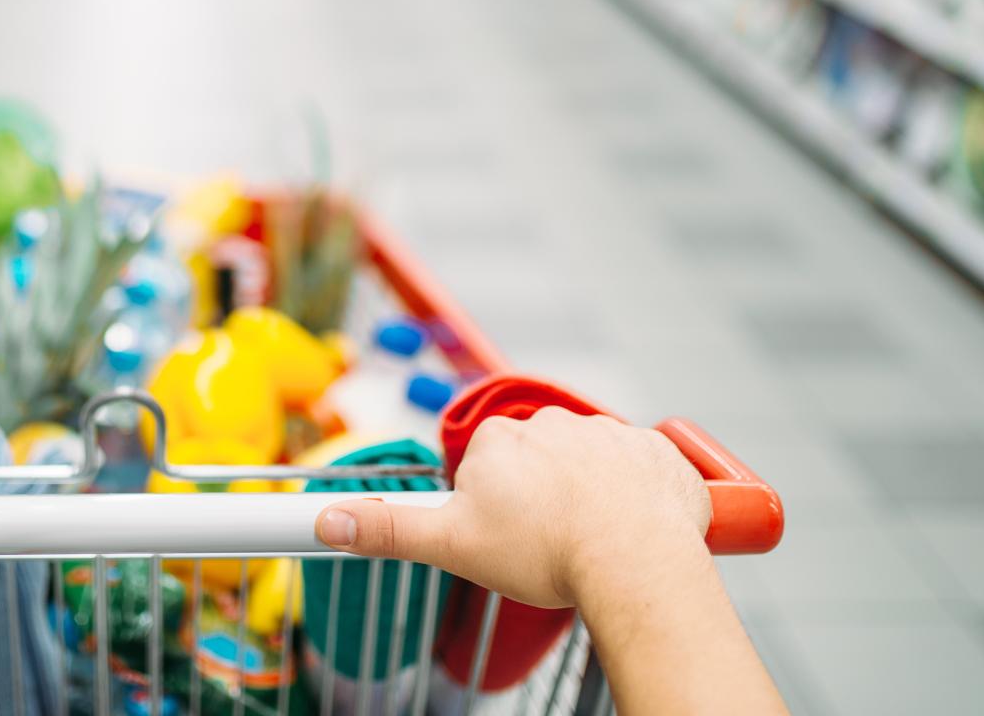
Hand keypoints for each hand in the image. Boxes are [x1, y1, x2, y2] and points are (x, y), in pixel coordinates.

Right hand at [314, 409, 709, 608]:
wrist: (634, 561)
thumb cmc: (544, 553)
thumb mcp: (453, 545)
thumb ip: (389, 530)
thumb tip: (326, 519)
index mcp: (500, 439)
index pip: (486, 465)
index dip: (493, 505)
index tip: (507, 534)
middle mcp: (553, 422)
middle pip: (538, 461)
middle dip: (541, 496)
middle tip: (548, 542)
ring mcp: (609, 433)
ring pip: (590, 464)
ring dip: (590, 494)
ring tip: (593, 541)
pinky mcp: (657, 451)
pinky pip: (642, 469)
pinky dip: (639, 495)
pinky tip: (634, 529)